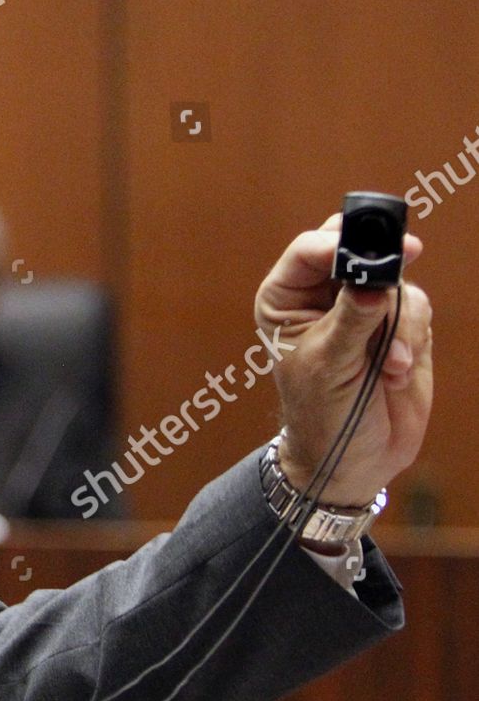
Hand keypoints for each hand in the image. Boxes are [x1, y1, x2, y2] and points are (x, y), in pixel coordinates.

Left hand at [255, 216, 432, 507]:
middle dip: (381, 261)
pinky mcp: (398, 323)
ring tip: (387, 366)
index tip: (366, 254)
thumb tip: (372, 284)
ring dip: (398, 322)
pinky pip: (416, 307)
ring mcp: (362, 306)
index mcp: (285, 298)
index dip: (338, 245)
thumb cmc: (321, 412)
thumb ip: (351, 320)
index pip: (309, 251)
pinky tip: (395, 371)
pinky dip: (412, 337)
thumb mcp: (329, 365)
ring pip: (395, 281)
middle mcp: (322, 295)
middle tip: (407, 251)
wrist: (355, 455)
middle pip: (356, 248)